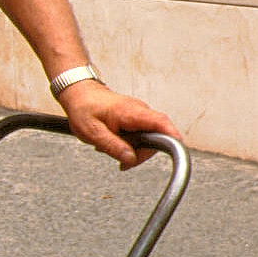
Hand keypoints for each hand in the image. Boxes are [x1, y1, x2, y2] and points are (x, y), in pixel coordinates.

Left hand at [57, 78, 178, 169]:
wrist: (79, 94)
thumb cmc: (84, 108)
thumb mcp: (93, 132)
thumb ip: (113, 146)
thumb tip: (130, 159)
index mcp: (131, 112)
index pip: (160, 123)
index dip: (172, 137)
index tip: (178, 150)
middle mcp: (140, 111)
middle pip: (158, 136)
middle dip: (143, 153)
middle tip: (125, 162)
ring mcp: (139, 114)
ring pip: (150, 138)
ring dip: (135, 149)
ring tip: (112, 148)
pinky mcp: (136, 119)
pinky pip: (142, 135)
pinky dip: (131, 144)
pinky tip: (116, 143)